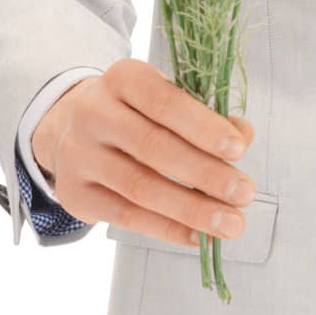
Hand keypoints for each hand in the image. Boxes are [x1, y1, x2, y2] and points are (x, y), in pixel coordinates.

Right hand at [31, 58, 256, 247]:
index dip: (203, 127)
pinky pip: (125, 216)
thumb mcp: (166, 99)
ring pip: (141, 187)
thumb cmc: (136, 113)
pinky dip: (166, 228)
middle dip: (206, 174)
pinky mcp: (74, 193)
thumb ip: (205, 114)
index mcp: (123, 78)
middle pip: (154, 147)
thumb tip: (243, 135)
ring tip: (230, 223)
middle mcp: (94, 113)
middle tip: (244, 193)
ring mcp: (79, 155)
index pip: (165, 102)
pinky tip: (197, 236)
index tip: (239, 149)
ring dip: (192, 209)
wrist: (71, 130)